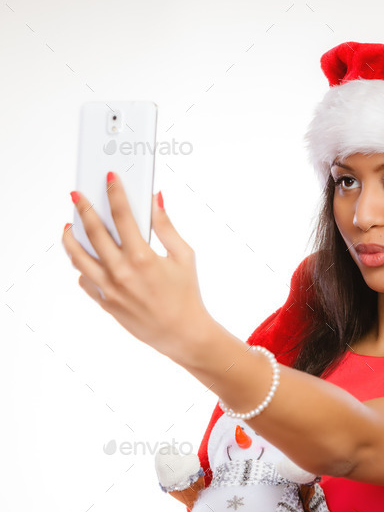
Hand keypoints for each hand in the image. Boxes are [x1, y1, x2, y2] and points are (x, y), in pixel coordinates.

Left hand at [62, 174, 211, 365]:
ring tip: (69, 227)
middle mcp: (122, 272)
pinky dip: (83, 266)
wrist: (182, 334)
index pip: (122, 215)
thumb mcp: (184, 257)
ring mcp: (110, 289)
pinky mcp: (106, 303)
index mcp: (143, 257)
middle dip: (84, 208)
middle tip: (77, 195)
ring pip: (78, 257)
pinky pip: (85, 279)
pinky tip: (87, 257)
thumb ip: (166, 227)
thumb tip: (155, 199)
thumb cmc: (187, 295)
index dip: (115, 192)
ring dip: (70, 238)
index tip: (109, 178)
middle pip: (93, 231)